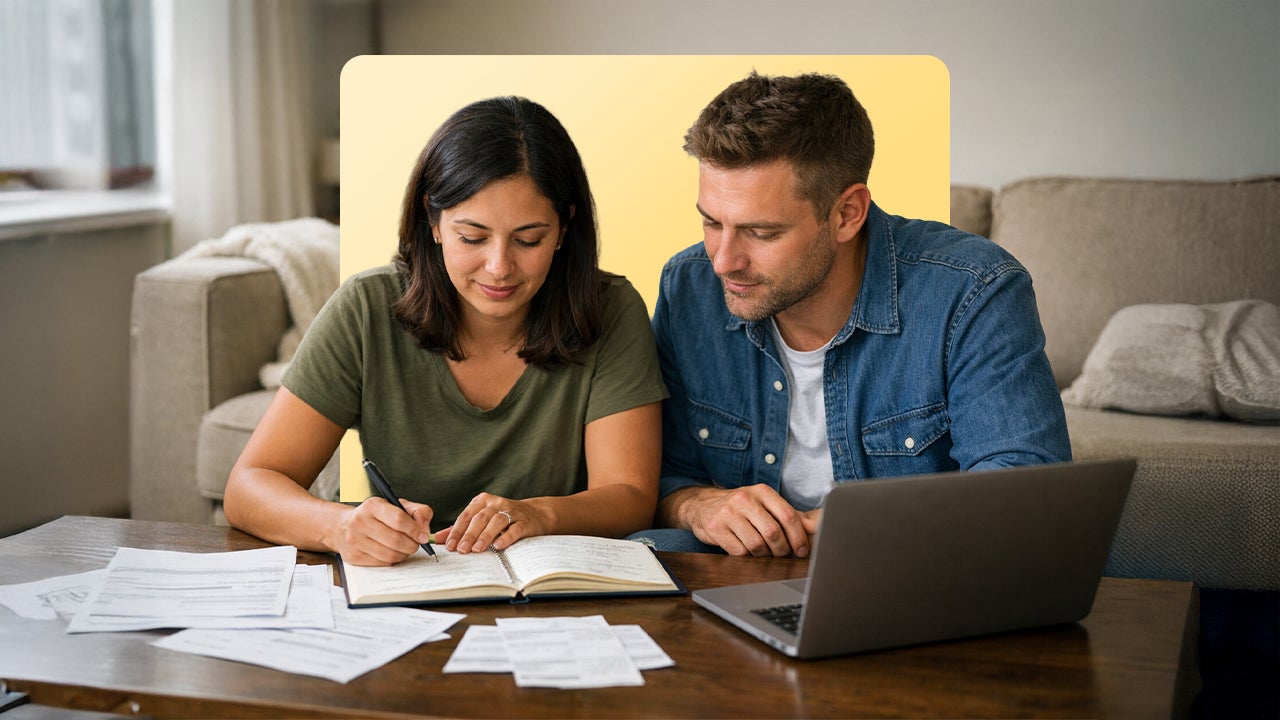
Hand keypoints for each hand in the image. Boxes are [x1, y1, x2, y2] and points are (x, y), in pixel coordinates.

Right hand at [326, 497, 432, 565]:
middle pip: (396, 540)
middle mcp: (360, 522)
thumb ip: (418, 512)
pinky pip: (382, 563)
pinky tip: (392, 552)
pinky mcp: (354, 557)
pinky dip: (393, 560)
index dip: (415, 530)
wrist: (343, 527)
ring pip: (390, 554)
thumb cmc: (376, 516)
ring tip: (405, 548)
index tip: (423, 536)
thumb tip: (425, 532)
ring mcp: (355, 541)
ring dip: (404, 554)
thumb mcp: (397, 506)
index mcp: (372, 505)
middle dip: (412, 545)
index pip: (399, 519)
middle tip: (416, 544)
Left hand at [436, 493, 549, 552]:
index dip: (457, 530)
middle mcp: (496, 503)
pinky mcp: (525, 522)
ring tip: (476, 549)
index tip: (449, 545)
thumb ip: (460, 528)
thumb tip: (437, 539)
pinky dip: (506, 537)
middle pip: (480, 518)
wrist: (536, 514)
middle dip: (469, 535)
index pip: (466, 515)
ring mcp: (512, 511)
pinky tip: (498, 546)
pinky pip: (514, 529)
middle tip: (461, 549)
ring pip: (496, 521)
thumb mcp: (481, 519)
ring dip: (485, 536)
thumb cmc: (503, 518)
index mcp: (483, 501)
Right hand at [676, 484, 811, 557]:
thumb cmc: (740, 507)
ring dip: (764, 555)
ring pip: (757, 545)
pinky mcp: (716, 529)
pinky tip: (747, 552)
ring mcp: (728, 513)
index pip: (788, 516)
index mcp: (762, 491)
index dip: (798, 537)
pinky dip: (747, 557)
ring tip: (764, 553)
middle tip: (783, 555)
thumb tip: (814, 528)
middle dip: (782, 550)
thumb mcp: (762, 503)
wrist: (702, 506)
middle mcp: (745, 499)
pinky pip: (739, 552)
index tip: (802, 551)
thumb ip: (786, 514)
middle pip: (773, 533)